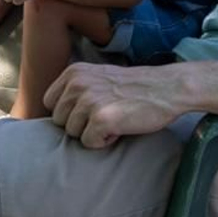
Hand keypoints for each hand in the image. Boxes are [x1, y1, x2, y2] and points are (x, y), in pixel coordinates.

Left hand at [46, 63, 183, 148]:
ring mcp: (88, 101)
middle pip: (59, 121)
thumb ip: (76, 89)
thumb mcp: (98, 78)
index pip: (50, 103)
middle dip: (80, 124)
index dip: (69, 112)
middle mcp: (77, 84)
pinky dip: (104, 141)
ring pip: (72, 133)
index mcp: (73, 73)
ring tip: (114, 120)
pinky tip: (120, 128)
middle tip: (105, 116)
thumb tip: (55, 113)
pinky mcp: (101, 119)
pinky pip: (89, 143)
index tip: (90, 111)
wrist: (167, 88)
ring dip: (93, 133)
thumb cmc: (134, 87)